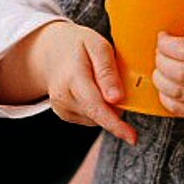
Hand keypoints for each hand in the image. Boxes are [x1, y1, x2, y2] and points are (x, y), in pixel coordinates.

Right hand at [25, 21, 136, 144]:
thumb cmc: (79, 45)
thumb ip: (108, 71)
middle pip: (98, 115)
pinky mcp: (64, 115)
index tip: (131, 137)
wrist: (52, 51)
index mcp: (73, 78)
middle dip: (117, 110)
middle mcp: (63, 97)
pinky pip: (91, 117)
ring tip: (101, 81)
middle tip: (120, 86)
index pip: (96, 106)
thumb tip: (118, 99)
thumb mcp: (98, 46)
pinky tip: (94, 90)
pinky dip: (99, 108)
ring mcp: (61, 108)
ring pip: (96, 118)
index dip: (115, 124)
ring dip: (108, 106)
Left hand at [153, 14, 183, 118]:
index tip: (162, 38)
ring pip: (178, 92)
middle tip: (159, 53)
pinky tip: (166, 83)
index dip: (167, 45)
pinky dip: (165, 96)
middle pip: (181, 73)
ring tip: (160, 67)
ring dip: (160, 79)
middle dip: (162, 62)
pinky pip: (179, 108)